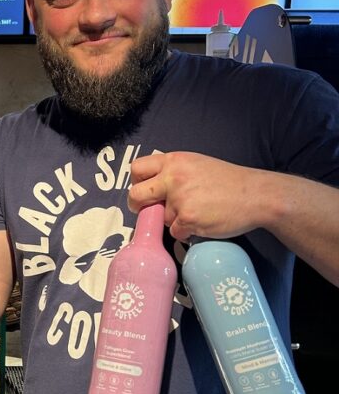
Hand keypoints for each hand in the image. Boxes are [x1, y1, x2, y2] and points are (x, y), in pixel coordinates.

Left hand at [128, 152, 266, 240]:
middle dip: (138, 206)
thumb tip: (151, 187)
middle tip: (148, 210)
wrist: (257, 195)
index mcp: (174, 161)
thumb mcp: (196, 164)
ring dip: (173, 220)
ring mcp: (179, 199)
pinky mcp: (188, 218)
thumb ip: (173, 172)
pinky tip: (202, 222)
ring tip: (197, 212)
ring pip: (160, 218)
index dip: (136, 182)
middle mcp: (173, 177)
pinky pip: (175, 232)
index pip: (136, 169)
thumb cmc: (229, 181)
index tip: (143, 190)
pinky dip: (186, 232)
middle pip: (136, 195)